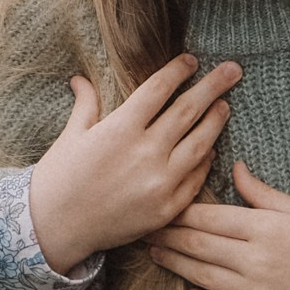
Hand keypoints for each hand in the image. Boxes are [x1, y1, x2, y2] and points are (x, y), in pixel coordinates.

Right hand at [29, 55, 240, 276]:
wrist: (56, 229)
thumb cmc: (60, 178)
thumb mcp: (72, 135)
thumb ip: (86, 104)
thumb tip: (80, 78)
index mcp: (120, 128)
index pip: (159, 89)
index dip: (178, 71)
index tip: (191, 60)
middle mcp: (145, 152)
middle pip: (188, 110)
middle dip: (214, 86)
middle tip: (233, 69)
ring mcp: (160, 182)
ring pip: (200, 144)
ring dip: (216, 121)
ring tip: (225, 105)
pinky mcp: (167, 208)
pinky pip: (195, 179)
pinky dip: (205, 161)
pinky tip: (211, 149)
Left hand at [147, 160, 289, 289]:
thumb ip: (260, 192)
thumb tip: (234, 165)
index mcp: (264, 226)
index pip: (207, 216)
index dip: (177, 211)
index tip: (156, 203)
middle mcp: (257, 259)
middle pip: (197, 245)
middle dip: (166, 235)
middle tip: (139, 226)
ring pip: (202, 278)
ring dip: (174, 265)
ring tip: (153, 253)